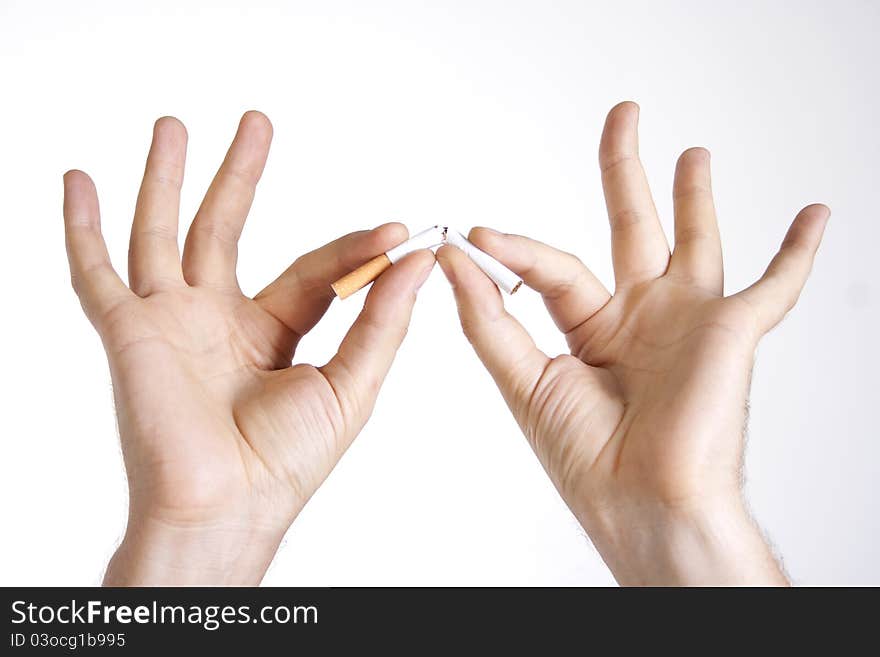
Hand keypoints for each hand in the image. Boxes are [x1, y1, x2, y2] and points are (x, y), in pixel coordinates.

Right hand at [63, 112, 434, 584]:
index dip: (355, 248)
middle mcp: (217, 320)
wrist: (227, 507)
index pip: (314, 270)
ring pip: (162, 231)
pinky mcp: (128, 331)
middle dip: (242, 175)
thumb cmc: (287, 462)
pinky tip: (79, 181)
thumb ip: (381, 321)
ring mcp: (170, 321)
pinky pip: (95, 271)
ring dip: (167, 178)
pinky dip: (82, 227)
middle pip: (228, 229)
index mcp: (272, 333)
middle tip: (258, 123)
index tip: (399, 232)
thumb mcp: (351, 385)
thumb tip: (416, 261)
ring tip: (174, 124)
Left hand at [437, 102, 827, 584]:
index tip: (473, 231)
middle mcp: (642, 318)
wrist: (642, 504)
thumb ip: (489, 316)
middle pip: (630, 227)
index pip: (554, 267)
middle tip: (622, 116)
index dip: (515, 248)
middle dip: (624, 171)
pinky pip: (776, 285)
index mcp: (593, 330)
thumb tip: (457, 257)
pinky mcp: (732, 332)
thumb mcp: (523, 378)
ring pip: (695, 240)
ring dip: (697, 197)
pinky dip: (797, 252)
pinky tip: (814, 214)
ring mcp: (689, 321)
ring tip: (694, 153)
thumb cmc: (585, 457)